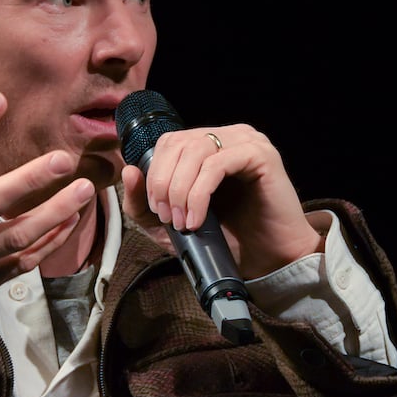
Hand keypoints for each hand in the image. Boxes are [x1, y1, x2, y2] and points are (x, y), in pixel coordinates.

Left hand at [120, 124, 321, 278]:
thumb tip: (129, 169)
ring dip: (180, 189)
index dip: (154, 174)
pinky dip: (199, 193)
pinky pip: (217, 164)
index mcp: (209, 145)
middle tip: (169, 218)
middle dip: (164, 183)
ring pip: (195, 151)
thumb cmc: (225, 239)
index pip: (168, 142)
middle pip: (178, 144)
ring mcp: (246, 141)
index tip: (156, 210)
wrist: (268, 260)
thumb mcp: (171, 223)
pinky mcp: (261, 155)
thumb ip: (144, 201)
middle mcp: (228, 136)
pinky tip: (199, 219)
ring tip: (183, 221)